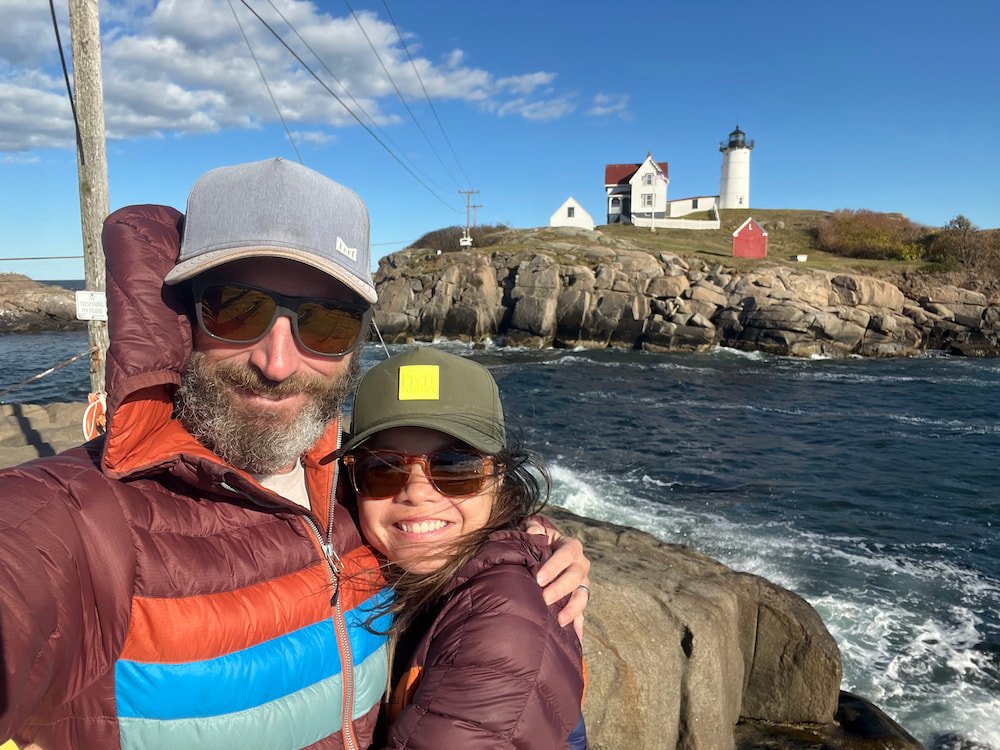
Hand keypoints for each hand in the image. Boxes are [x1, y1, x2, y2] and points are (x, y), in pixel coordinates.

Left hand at [527, 521, 590, 639]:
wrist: (545, 552)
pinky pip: (582, 614)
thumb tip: (533, 532)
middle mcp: (580, 565)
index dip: (554, 566)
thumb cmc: (538, 542)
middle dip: (560, 589)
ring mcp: (582, 584)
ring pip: (582, 596)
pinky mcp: (578, 599)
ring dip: (572, 609)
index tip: (539, 578)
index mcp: (571, 547)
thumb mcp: (535, 530)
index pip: (566, 554)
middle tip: (545, 598)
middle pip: (575, 577)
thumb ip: (533, 529)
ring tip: (559, 621)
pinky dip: (579, 626)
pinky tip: (576, 639)